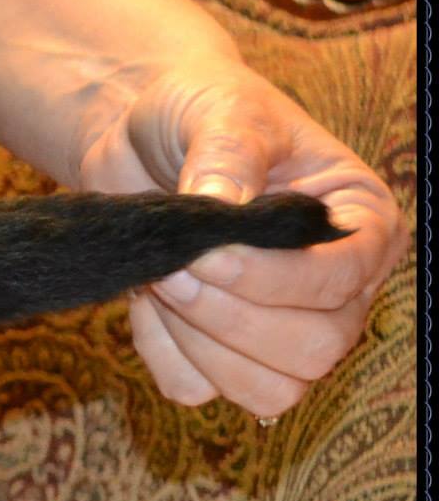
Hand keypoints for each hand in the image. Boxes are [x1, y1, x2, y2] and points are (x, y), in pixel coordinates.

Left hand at [72, 54, 406, 417]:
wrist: (138, 139)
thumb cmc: (198, 113)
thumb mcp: (220, 111)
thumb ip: (228, 154)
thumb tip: (224, 207)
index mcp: (361, 224)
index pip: (345, 280)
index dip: (275, 280)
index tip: (207, 253)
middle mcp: (338, 288)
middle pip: (313, 349)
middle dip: (230, 318)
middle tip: (173, 268)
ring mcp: (282, 328)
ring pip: (267, 389)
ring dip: (199, 346)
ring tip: (161, 278)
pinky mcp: (219, 353)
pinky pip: (198, 390)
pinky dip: (163, 355)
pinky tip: (147, 302)